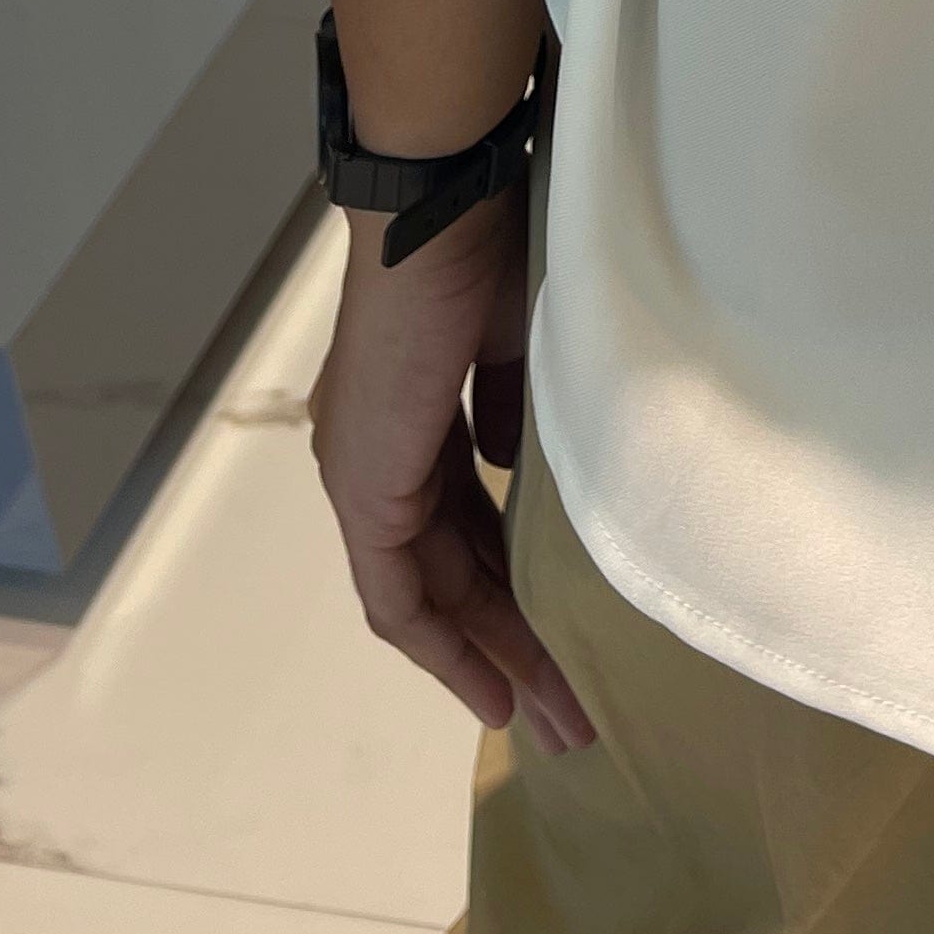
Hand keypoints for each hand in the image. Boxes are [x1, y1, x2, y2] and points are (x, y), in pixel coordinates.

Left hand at [309, 176, 595, 752]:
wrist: (437, 216)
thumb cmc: (489, 253)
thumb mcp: (513, 341)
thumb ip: (505, 408)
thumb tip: (512, 462)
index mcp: (409, 419)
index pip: (461, 526)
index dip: (506, 586)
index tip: (556, 639)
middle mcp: (376, 459)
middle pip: (449, 577)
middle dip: (512, 644)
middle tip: (569, 708)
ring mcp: (364, 478)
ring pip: (429, 598)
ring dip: (491, 658)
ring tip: (553, 716)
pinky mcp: (366, 492)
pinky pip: (401, 596)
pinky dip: (444, 646)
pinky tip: (490, 690)